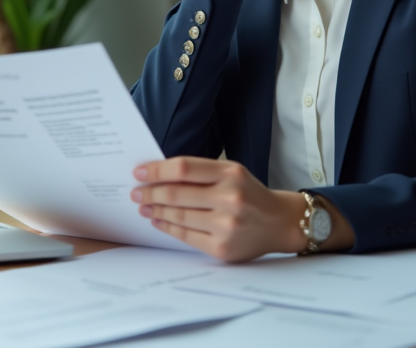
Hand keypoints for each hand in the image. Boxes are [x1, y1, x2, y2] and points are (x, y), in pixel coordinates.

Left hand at [131, 156, 308, 261]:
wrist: (280, 223)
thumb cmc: (249, 194)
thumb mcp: (232, 173)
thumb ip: (200, 173)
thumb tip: (158, 176)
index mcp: (231, 173)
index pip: (183, 168)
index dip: (157, 170)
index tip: (139, 173)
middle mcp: (229, 198)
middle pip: (176, 194)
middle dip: (150, 193)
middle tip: (136, 193)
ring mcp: (226, 225)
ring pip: (178, 216)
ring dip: (156, 211)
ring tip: (145, 207)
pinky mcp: (222, 248)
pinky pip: (186, 236)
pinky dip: (168, 228)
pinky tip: (159, 221)